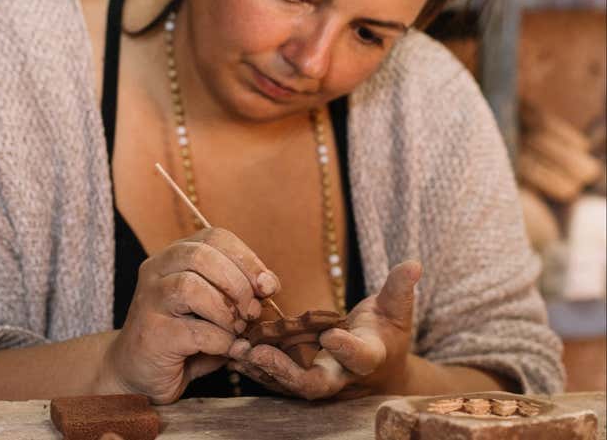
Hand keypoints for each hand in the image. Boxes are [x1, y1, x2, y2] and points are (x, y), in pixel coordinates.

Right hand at [102, 228, 279, 403]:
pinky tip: (226, 348)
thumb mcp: (215, 307)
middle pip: (202, 256)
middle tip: (252, 312)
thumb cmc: (184, 337)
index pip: (214, 237)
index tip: (267, 286)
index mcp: (173, 256)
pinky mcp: (152, 334)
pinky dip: (221, 340)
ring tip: (236, 330)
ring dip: (226, 312)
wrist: (140, 373)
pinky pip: (195, 330)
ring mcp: (149, 301)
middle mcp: (156, 270)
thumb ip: (240, 292)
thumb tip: (269, 284)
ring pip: (192, 287)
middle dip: (238, 284)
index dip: (247, 258)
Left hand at [227, 260, 421, 399]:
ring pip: (287, 385)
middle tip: (259, 353)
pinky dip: (254, 368)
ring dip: (261, 369)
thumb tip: (413, 263)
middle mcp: (342, 377)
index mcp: (369, 358)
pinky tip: (233, 352)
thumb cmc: (386, 333)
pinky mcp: (300, 381)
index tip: (331, 335)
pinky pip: (275, 380)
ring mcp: (319, 383)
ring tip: (236, 350)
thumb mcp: (396, 310)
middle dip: (286, 372)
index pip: (360, 358)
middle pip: (315, 385)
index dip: (347, 350)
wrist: (379, 369)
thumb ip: (399, 289)